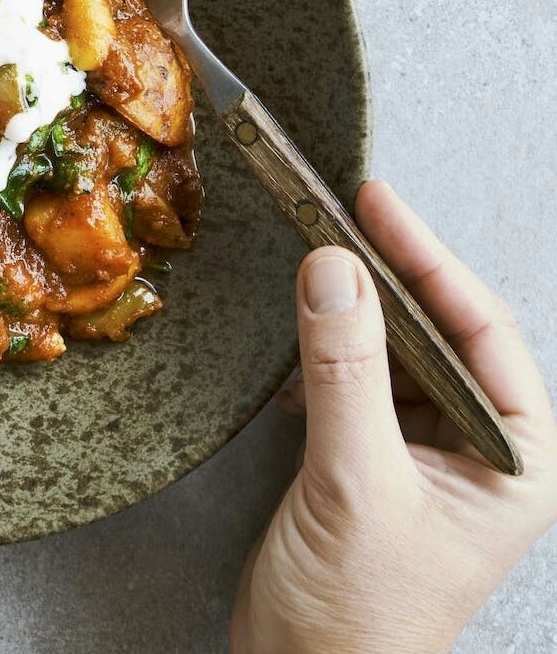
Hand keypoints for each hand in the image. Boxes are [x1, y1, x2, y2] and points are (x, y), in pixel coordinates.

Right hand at [232, 181, 556, 652]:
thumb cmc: (359, 617)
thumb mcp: (355, 483)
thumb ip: (345, 373)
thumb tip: (333, 272)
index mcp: (517, 462)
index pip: (482, 332)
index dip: (430, 261)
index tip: (377, 205)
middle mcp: (482, 452)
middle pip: (442, 331)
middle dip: (393, 273)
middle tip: (341, 211)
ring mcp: (426, 456)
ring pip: (397, 351)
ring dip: (356, 309)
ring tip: (318, 257)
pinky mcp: (372, 462)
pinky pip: (357, 380)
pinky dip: (325, 352)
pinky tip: (300, 339)